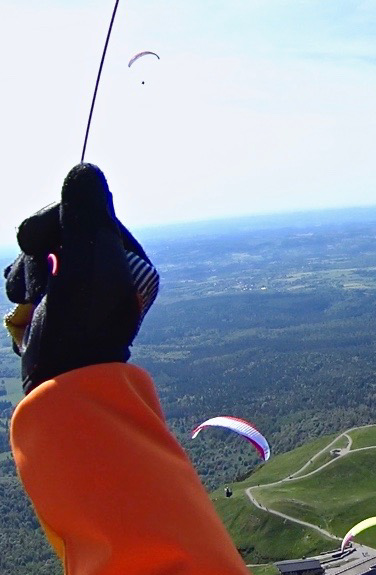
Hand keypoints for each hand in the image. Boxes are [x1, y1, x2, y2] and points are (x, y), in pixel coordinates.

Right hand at [4, 163, 157, 392]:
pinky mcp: (52, 300)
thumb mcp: (87, 262)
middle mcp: (106, 269)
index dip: (57, 218)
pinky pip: (27, 272)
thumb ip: (85, 214)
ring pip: (37, 249)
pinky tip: (27, 303)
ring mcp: (77, 285)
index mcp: (127, 258)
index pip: (85, 211)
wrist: (64, 379)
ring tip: (37, 295)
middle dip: (39, 244)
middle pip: (58, 227)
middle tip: (42, 267)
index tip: (47, 240)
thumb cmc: (83, 322)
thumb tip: (85, 166)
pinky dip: (20, 283)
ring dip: (28, 268)